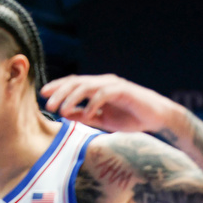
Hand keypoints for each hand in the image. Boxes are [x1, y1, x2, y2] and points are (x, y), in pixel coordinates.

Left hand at [41, 74, 185, 133]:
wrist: (158, 118)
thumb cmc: (131, 118)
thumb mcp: (102, 120)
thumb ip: (84, 116)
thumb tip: (64, 115)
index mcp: (97, 87)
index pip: (73, 83)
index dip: (57, 88)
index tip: (43, 96)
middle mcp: (103, 82)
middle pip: (76, 82)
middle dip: (59, 93)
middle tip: (48, 105)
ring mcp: (113, 85)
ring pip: (86, 86)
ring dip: (72, 98)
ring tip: (61, 110)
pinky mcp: (124, 91)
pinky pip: (104, 94)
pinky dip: (93, 104)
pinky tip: (87, 115)